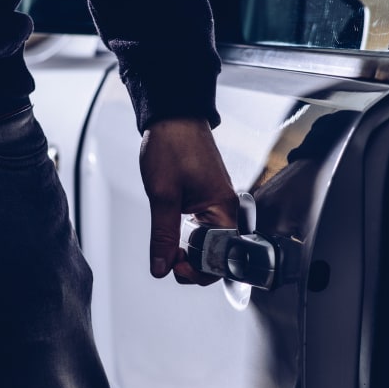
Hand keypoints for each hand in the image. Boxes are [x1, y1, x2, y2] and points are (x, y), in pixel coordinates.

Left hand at [139, 117, 238, 284]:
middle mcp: (226, 210)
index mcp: (224, 210)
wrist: (172, 117)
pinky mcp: (207, 200)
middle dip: (193, 265)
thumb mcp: (162, 195)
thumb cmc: (172, 145)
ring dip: (189, 253)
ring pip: (209, 244)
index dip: (199, 271)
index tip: (174, 267)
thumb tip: (161, 267)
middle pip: (218, 256)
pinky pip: (204, 230)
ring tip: (169, 250)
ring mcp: (217, 205)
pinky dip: (188, 239)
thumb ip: (163, 236)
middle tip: (168, 260)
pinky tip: (173, 236)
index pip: (223, 259)